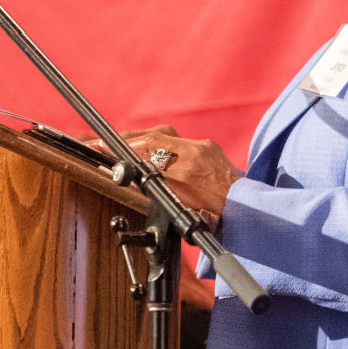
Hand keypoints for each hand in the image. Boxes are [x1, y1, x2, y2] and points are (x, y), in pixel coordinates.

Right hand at [112, 126, 241, 216]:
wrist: (242, 205)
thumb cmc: (213, 212)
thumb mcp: (180, 205)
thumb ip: (158, 186)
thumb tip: (136, 174)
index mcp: (186, 173)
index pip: (149, 154)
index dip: (126, 148)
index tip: (106, 145)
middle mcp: (195, 154)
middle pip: (156, 138)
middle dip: (130, 138)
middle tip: (109, 141)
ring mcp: (202, 147)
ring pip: (166, 135)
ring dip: (144, 138)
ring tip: (126, 143)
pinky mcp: (208, 145)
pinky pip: (178, 139)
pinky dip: (162, 142)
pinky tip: (150, 146)